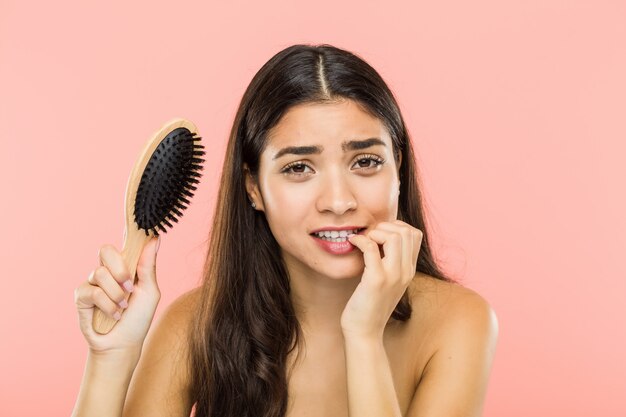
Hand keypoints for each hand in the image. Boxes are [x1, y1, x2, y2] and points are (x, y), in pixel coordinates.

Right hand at [74, 237, 160, 354]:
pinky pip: (92, 291)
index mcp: (127, 265)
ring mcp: (93, 282)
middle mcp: (108, 270)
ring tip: (123, 308)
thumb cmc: (139, 318)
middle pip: (106, 250)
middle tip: (130, 285)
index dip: (128, 228)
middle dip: (120, 268)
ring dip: (116, 295)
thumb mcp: (149, 291)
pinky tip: (113, 315)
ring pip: (101, 274)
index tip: (136, 216)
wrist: (123, 344)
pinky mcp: (81, 296)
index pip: (124, 242)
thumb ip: (148, 265)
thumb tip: (155, 237)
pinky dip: (107, 305)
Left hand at [341, 220, 422, 340]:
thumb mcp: (388, 282)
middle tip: (370, 236)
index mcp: (409, 270)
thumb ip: (391, 262)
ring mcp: (392, 276)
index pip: (415, 234)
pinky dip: (359, 239)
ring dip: (375, 232)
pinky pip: (371, 248)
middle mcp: (405, 272)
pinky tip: (351, 242)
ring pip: (394, 236)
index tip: (379, 234)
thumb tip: (380, 237)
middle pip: (406, 232)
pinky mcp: (375, 280)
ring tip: (363, 240)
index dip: (396, 226)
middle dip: (385, 226)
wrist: (365, 332)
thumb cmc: (370, 305)